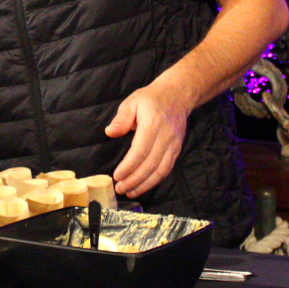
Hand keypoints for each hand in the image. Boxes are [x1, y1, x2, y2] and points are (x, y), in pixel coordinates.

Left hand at [105, 80, 190, 197]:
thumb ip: (121, 118)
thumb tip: (110, 132)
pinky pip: (167, 169)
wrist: (177, 95)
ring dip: (145, 184)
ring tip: (130, 192)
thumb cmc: (150, 99)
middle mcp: (166, 137)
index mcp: (153, 124)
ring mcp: (174, 145)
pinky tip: (143, 186)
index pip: (141, 150)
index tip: (117, 176)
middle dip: (134, 180)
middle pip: (150, 164)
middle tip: (120, 188)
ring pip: (161, 170)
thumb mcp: (132, 102)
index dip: (129, 166)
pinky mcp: (177, 150)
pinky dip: (155, 180)